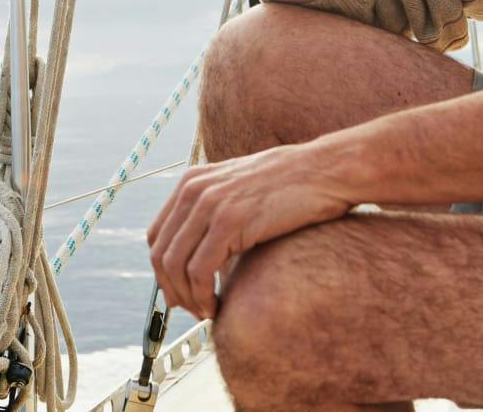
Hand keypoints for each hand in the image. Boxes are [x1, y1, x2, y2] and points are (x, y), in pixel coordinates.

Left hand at [146, 143, 350, 319]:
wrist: (324, 170)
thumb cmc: (291, 186)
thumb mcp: (240, 190)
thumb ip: (215, 211)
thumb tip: (200, 254)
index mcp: (193, 181)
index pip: (157, 235)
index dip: (163, 271)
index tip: (179, 294)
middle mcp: (195, 189)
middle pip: (161, 253)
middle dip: (172, 289)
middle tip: (193, 310)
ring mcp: (210, 203)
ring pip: (175, 265)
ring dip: (187, 297)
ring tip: (207, 311)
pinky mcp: (229, 221)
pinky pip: (199, 270)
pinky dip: (202, 295)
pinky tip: (216, 305)